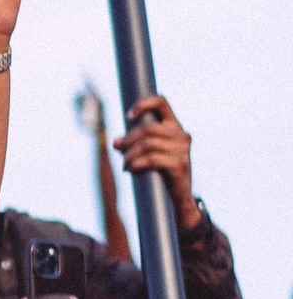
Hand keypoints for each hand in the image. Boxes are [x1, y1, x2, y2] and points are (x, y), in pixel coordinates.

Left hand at [114, 96, 198, 228]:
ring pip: (148, 144)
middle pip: (148, 128)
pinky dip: (137, 163)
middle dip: (128, 139)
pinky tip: (130, 170)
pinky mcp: (181, 164)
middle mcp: (182, 134)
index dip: (143, 103)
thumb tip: (115, 142)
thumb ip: (132, 145)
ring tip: (125, 164)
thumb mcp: (146, 154)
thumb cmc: (160, 172)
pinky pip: (153, 159)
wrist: (178, 196)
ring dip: (130, 154)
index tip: (128, 116)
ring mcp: (183, 149)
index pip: (161, 102)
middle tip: (119, 151)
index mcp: (174, 126)